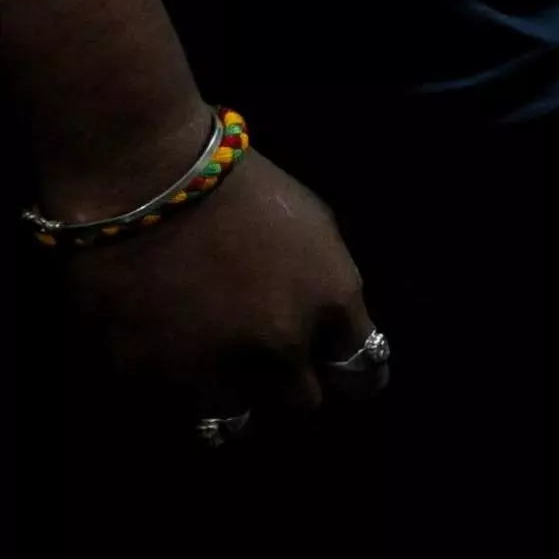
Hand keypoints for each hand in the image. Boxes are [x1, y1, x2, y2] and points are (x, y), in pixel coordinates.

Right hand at [47, 131, 377, 434]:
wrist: (147, 181)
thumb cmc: (239, 188)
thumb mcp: (314, 229)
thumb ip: (326, 289)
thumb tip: (325, 332)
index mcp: (331, 302)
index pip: (362, 372)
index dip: (350, 377)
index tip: (337, 377)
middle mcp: (281, 346)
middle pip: (301, 407)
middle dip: (290, 392)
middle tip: (271, 378)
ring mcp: (215, 368)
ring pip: (236, 425)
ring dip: (232, 407)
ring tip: (217, 386)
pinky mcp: (151, 379)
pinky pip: (172, 409)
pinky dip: (173, 392)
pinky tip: (168, 362)